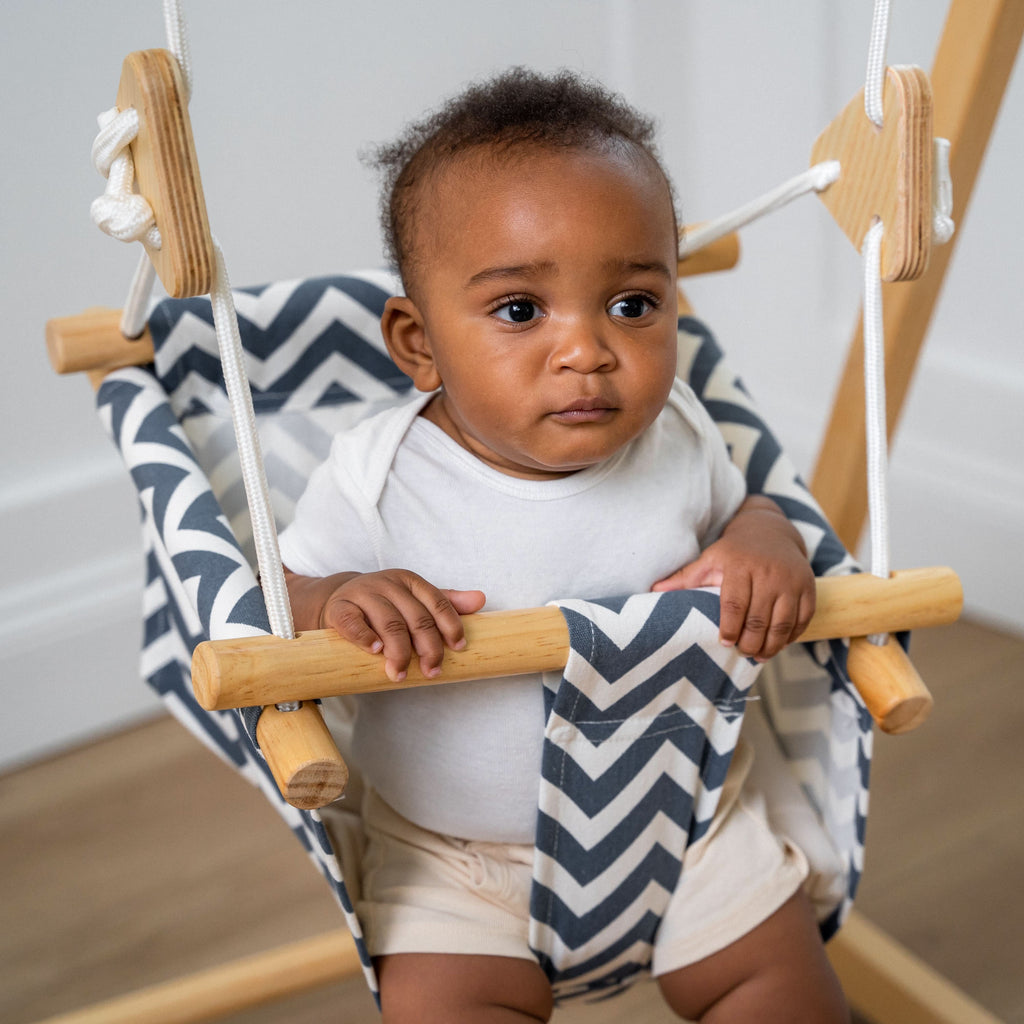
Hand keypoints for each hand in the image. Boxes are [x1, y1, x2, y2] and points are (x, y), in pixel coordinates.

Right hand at [284, 568, 485, 682]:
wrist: (336, 599)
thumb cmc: (384, 605)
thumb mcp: (415, 599)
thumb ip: (447, 602)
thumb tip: (481, 599)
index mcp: (410, 581)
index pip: (437, 602)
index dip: (450, 626)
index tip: (458, 649)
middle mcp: (388, 584)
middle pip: (416, 617)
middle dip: (428, 647)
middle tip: (432, 671)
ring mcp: (362, 594)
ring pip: (388, 622)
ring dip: (399, 651)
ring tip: (401, 674)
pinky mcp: (339, 608)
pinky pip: (353, 623)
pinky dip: (366, 638)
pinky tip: (376, 651)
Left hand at [651, 496, 814, 660]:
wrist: (771, 531)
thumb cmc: (734, 551)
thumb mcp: (709, 559)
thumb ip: (685, 578)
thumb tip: (653, 591)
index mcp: (740, 565)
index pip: (734, 602)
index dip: (729, 627)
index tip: (724, 642)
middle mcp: (769, 572)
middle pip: (759, 617)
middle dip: (750, 641)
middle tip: (742, 652)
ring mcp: (792, 580)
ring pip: (783, 622)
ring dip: (771, 645)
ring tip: (759, 655)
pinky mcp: (809, 588)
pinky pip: (803, 619)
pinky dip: (791, 636)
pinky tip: (778, 644)